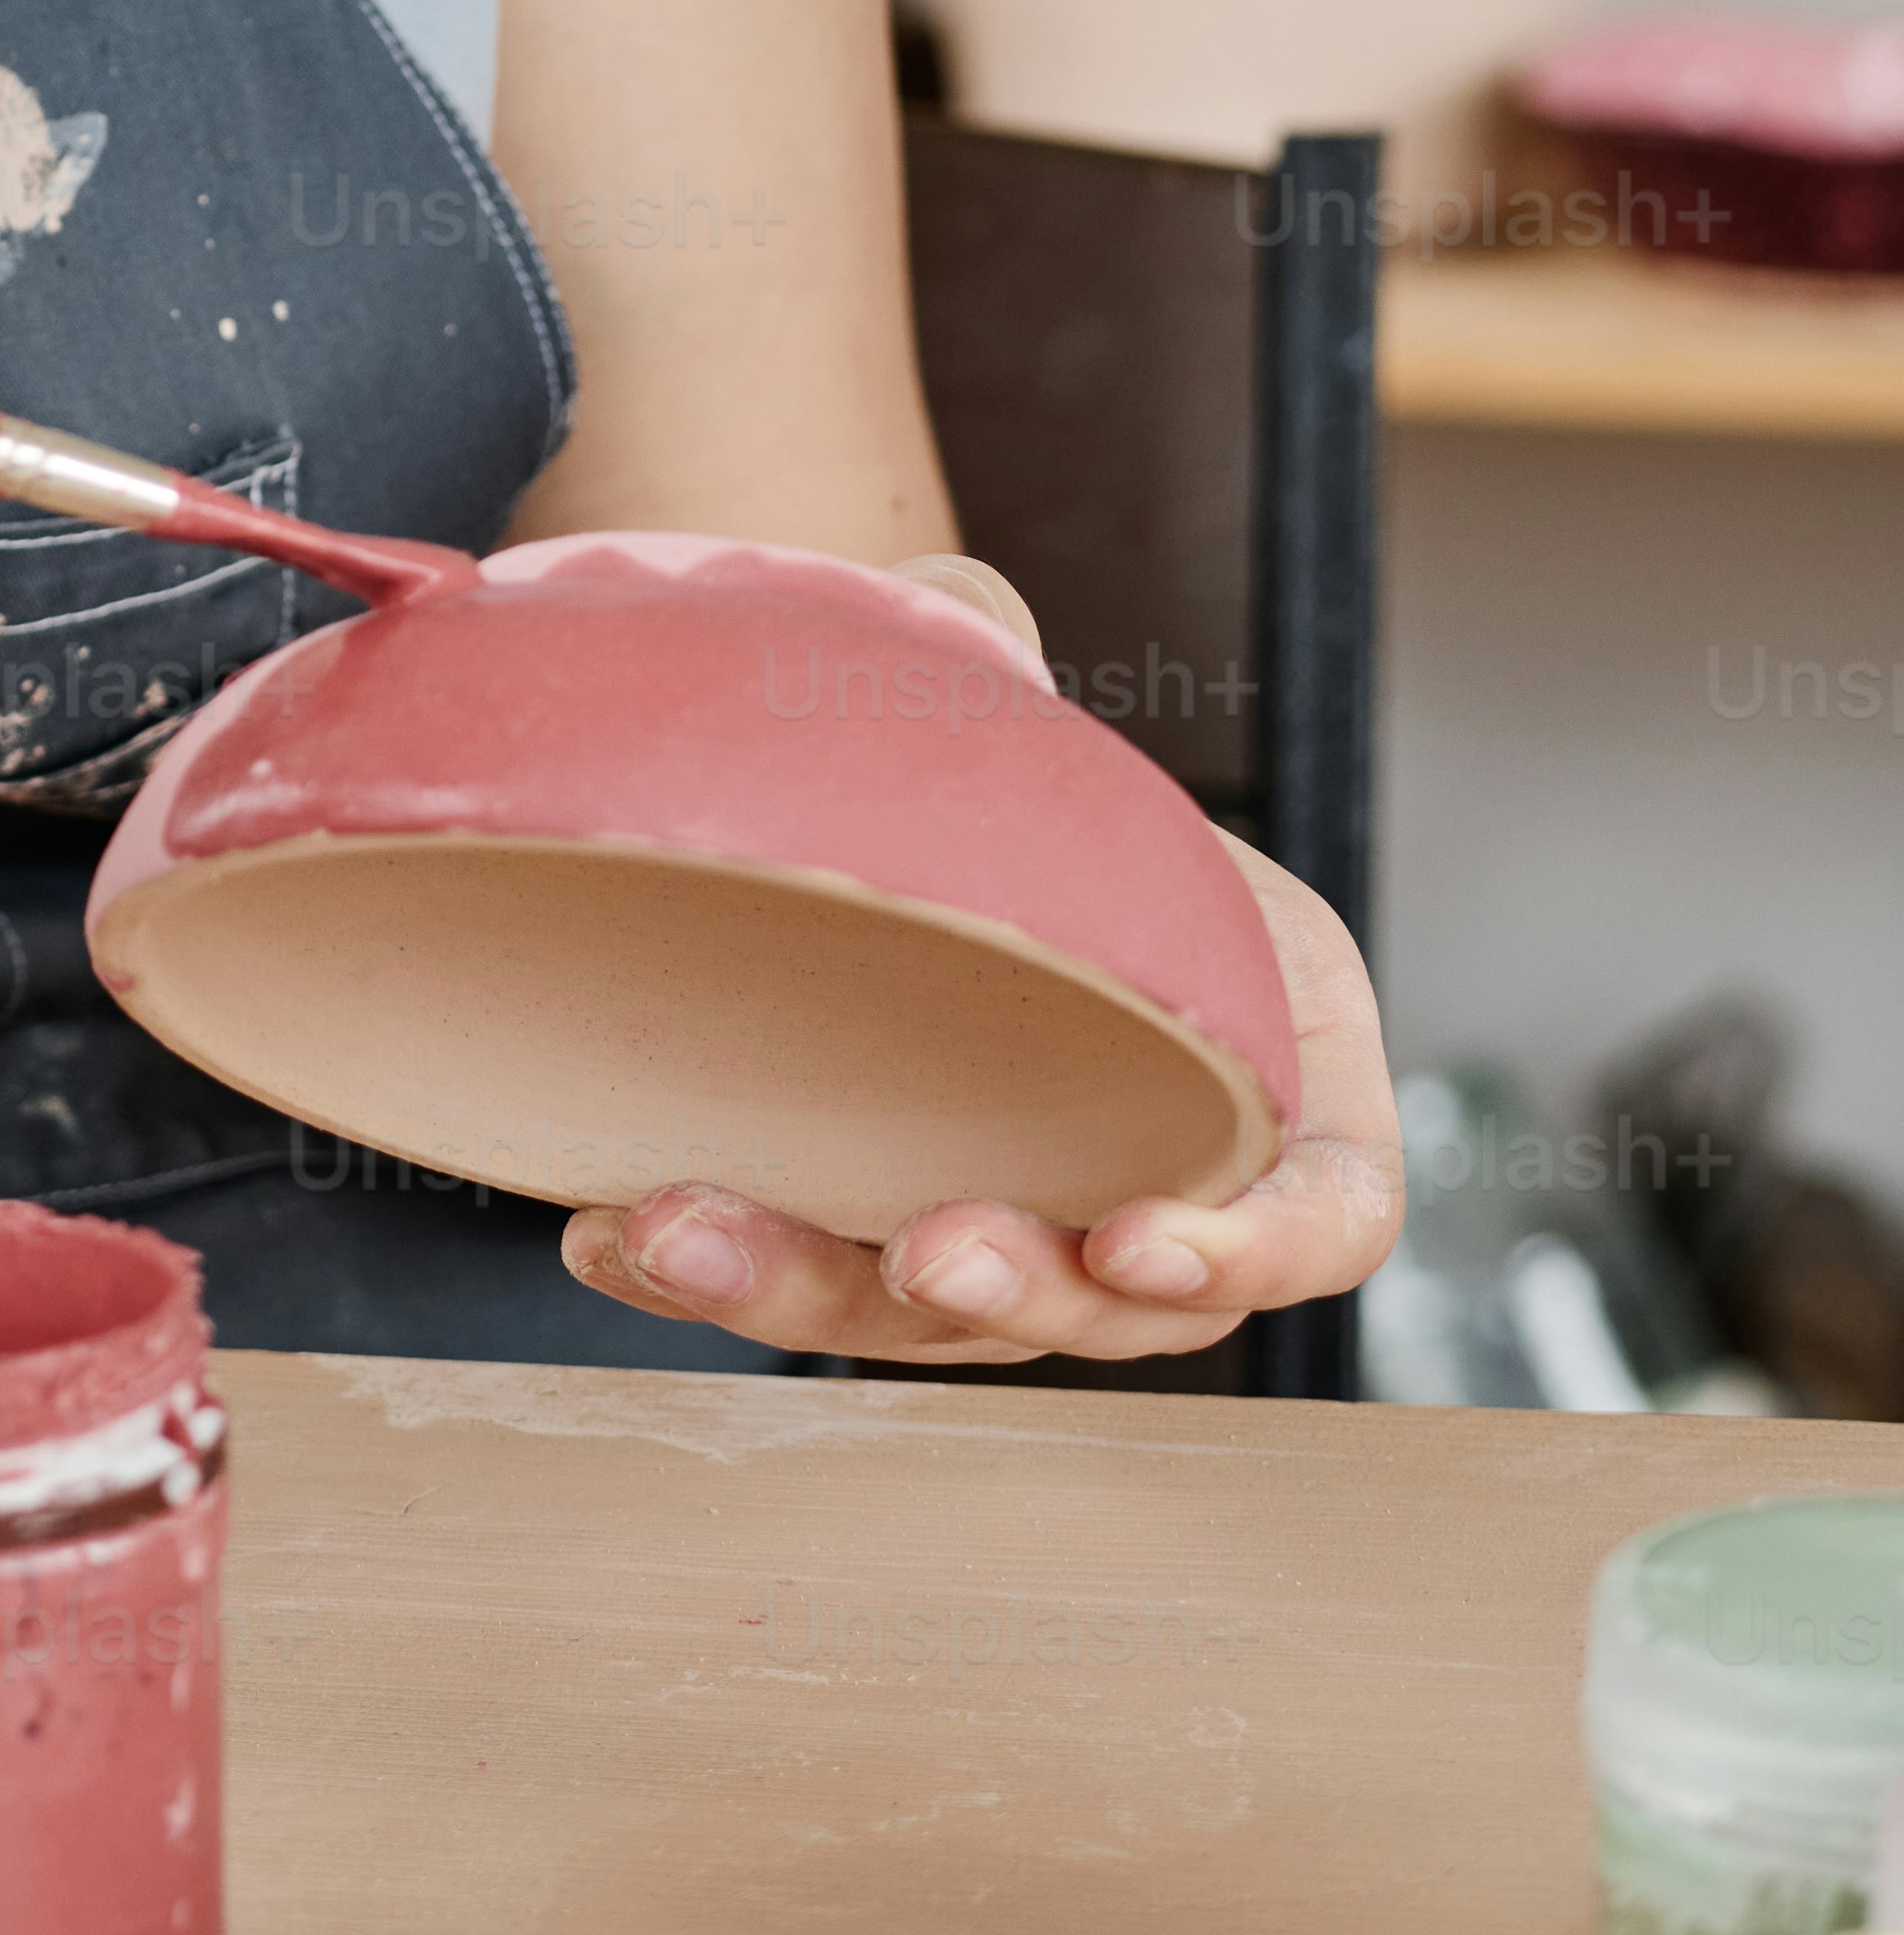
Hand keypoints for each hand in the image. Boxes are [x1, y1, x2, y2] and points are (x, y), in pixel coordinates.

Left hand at [552, 563, 1404, 1363]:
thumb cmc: (1019, 774)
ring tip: (688, 1235)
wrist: (900, 820)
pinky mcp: (887, 1243)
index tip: (1137, 1236)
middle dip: (1022, 1291)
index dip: (1251, 1246)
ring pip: (945, 1320)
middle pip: (1121, 1304)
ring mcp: (1025, 1227)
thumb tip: (953, 614)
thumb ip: (988, 650)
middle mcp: (1161, 1173)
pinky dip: (724, 1274)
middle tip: (925, 1253)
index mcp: (1276, 1059)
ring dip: (817, 1295)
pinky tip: (609, 1231)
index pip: (1326, 1209)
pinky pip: (821, 1287)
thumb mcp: (1028, 705)